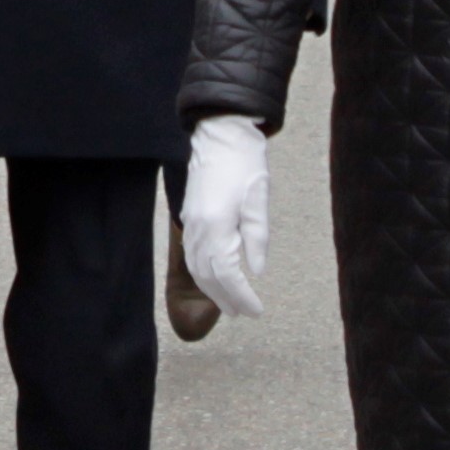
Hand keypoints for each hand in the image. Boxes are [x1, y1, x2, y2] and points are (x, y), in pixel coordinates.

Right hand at [179, 117, 270, 317]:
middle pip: (208, 276)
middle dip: (225, 298)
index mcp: (215, 226)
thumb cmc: (244, 164)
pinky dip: (204, 272)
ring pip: (197, 267)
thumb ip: (257, 238)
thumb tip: (255, 271)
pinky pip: (193, 255)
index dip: (241, 296)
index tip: (256, 310)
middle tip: (243, 313)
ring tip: (229, 304)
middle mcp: (198, 229)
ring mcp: (191, 223)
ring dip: (212, 289)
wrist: (220, 135)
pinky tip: (215, 278)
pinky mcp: (191, 217)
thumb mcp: (259, 200)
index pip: (227, 274)